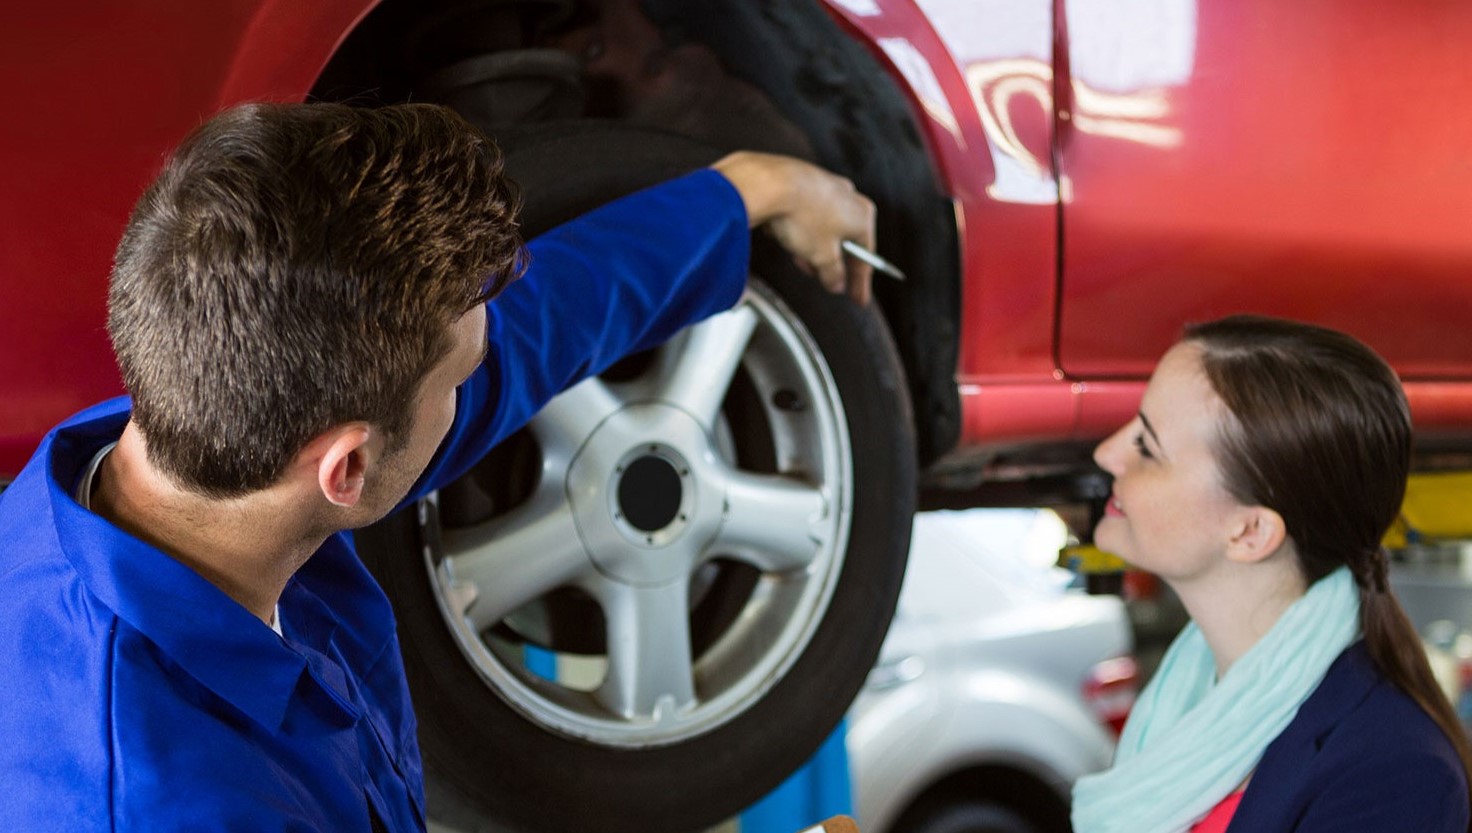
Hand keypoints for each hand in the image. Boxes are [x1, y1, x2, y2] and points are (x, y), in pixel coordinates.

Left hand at [711, 151, 876, 304]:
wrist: (768, 184)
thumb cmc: (801, 218)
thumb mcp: (821, 257)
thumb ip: (832, 274)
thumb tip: (836, 282)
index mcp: (862, 215)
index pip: (864, 257)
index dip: (860, 283)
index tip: (859, 299)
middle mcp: (849, 196)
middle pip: (844, 240)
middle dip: (832, 263)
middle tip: (824, 280)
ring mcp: (826, 185)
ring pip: (823, 227)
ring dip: (813, 248)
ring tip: (799, 258)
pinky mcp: (804, 180)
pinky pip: (806, 213)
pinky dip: (800, 229)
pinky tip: (787, 237)